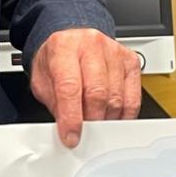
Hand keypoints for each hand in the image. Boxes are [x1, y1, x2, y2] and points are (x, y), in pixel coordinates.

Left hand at [29, 27, 142, 146]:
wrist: (71, 39)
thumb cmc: (57, 59)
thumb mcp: (42, 81)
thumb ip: (54, 104)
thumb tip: (69, 130)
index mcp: (64, 47)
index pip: (70, 87)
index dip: (72, 118)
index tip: (71, 137)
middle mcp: (91, 44)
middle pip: (97, 93)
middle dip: (91, 121)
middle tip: (85, 132)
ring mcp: (114, 51)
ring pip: (116, 97)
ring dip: (106, 118)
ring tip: (95, 121)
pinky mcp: (131, 60)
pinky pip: (132, 97)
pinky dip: (123, 114)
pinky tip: (112, 116)